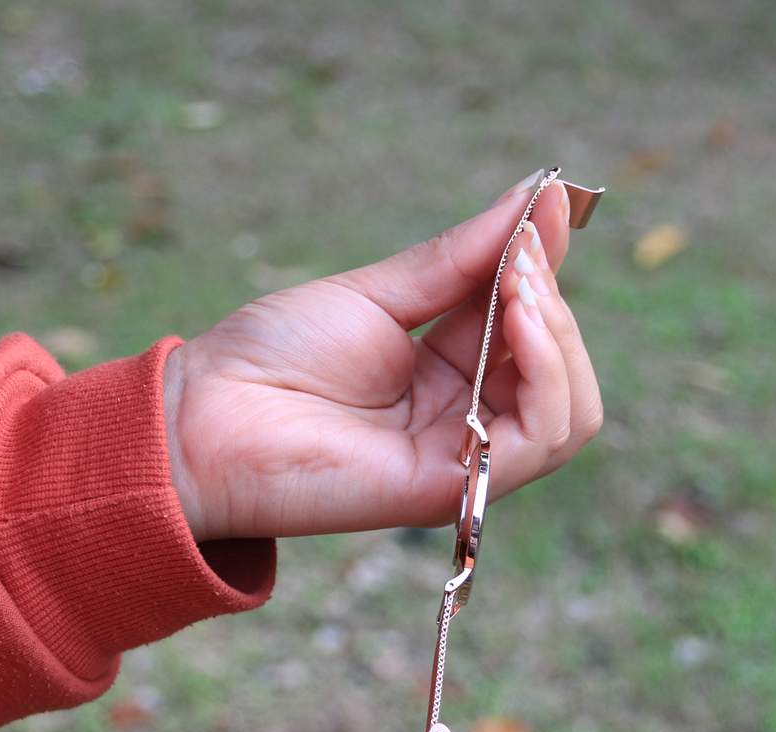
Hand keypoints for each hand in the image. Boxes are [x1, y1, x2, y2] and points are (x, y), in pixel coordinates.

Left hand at [163, 172, 601, 541]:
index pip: (534, 326)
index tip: (549, 203)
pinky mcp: (450, 488)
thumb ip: (461, 259)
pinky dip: (547, 376)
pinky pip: (539, 441)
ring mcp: (461, 459)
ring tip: (518, 288)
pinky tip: (518, 322)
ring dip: (560, 340)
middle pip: (563, 372)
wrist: (205, 415)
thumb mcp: (379, 293)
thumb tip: (534, 199)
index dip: (547, 266)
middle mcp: (465, 421)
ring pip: (570, 415)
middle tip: (518, 256)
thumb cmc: (272, 356)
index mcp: (449, 373)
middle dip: (554, 302)